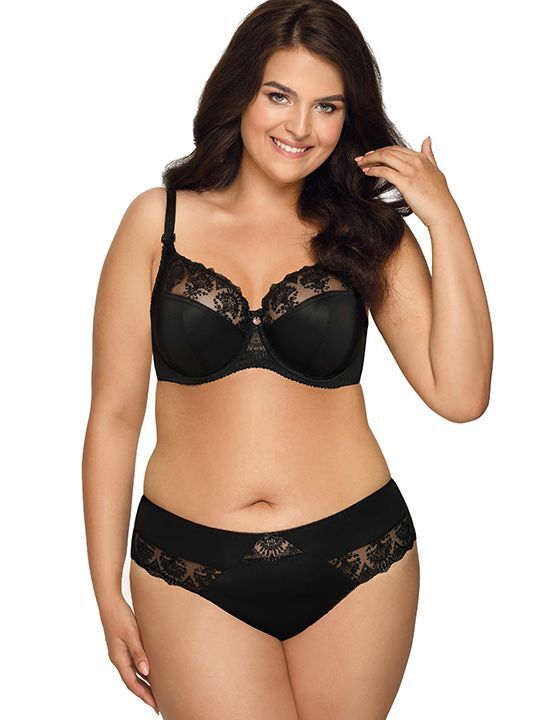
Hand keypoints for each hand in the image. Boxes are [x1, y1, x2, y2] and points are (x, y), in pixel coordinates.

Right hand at [99, 595, 158, 713]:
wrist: (110, 602)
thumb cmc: (120, 616)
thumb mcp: (131, 634)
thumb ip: (138, 653)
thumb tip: (146, 672)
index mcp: (118, 658)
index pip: (132, 683)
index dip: (143, 694)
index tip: (154, 705)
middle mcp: (118, 658)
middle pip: (132, 681)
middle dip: (144, 694)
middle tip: (158, 705)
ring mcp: (120, 653)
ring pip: (133, 673)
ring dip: (144, 684)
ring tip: (157, 692)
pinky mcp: (123, 646)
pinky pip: (133, 664)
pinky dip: (142, 671)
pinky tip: (151, 672)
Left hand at [354, 137, 459, 227]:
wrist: (442, 212)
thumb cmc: (439, 197)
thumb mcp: (435, 170)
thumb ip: (429, 155)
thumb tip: (427, 139)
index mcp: (422, 158)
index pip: (397, 149)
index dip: (382, 151)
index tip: (371, 155)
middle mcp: (417, 161)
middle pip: (389, 151)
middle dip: (373, 154)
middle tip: (361, 159)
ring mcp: (411, 171)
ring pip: (385, 158)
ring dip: (370, 160)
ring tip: (360, 164)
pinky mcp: (406, 182)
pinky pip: (385, 171)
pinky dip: (373, 170)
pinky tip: (366, 172)